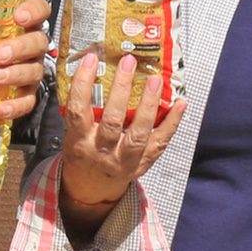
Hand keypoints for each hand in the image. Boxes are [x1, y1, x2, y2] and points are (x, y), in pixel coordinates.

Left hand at [0, 0, 53, 119]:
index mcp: (21, 25)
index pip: (40, 9)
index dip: (34, 11)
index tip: (18, 17)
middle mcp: (31, 46)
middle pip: (38, 42)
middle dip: (20, 47)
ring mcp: (32, 70)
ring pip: (34, 71)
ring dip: (15, 74)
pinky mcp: (27, 94)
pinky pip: (28, 100)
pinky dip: (16, 106)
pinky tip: (1, 108)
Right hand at [59, 53, 185, 209]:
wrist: (91, 190)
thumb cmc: (82, 155)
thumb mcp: (71, 135)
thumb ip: (81, 110)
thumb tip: (92, 71)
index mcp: (80, 141)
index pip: (79, 110)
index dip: (83, 84)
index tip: (91, 60)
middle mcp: (102, 151)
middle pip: (113, 120)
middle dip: (121, 89)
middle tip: (129, 63)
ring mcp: (125, 159)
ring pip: (139, 132)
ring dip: (149, 104)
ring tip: (155, 80)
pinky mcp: (143, 163)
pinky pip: (160, 142)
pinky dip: (172, 122)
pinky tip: (179, 104)